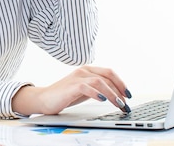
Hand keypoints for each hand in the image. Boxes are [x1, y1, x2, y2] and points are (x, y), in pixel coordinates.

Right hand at [12, 65, 131, 115]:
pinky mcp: (71, 86)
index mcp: (88, 70)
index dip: (121, 83)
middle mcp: (84, 71)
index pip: (109, 72)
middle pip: (107, 76)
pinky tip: (103, 100)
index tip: (128, 95)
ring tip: (118, 104)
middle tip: (126, 103)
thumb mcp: (85, 90)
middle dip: (120, 90)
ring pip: (100, 82)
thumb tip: (116, 94)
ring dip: (112, 94)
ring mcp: (77, 77)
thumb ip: (97, 88)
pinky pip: (87, 87)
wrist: (45, 99)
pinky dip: (97, 93)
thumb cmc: (65, 95)